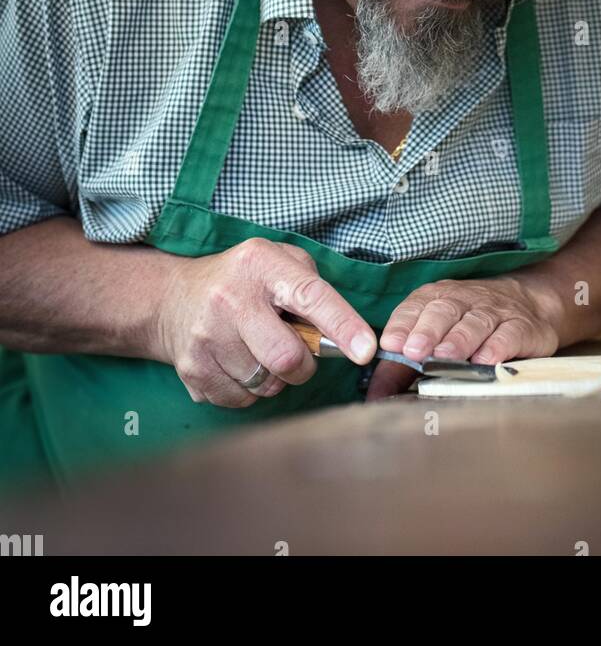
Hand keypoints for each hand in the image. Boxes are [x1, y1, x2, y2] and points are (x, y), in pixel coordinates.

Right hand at [155, 236, 376, 406]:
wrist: (173, 298)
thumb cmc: (243, 281)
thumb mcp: (278, 262)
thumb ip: (313, 288)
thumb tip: (345, 334)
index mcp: (260, 264)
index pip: (310, 295)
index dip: (342, 325)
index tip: (365, 350)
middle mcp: (230, 297)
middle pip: (287, 356)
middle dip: (302, 364)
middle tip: (295, 351)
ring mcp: (207, 336)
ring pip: (266, 383)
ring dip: (273, 376)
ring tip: (258, 349)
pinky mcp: (193, 370)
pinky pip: (242, 400)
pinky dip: (249, 389)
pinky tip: (237, 362)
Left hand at [364, 274, 563, 400]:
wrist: (532, 302)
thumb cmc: (472, 323)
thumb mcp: (436, 335)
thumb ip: (402, 366)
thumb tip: (375, 394)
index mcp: (438, 298)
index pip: (416, 306)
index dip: (403, 324)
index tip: (391, 343)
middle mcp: (465, 300)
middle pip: (444, 311)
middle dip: (427, 331)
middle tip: (414, 350)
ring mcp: (495, 311)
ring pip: (475, 322)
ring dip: (459, 339)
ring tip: (445, 356)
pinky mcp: (522, 327)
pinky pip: (509, 334)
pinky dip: (497, 346)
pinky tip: (486, 360)